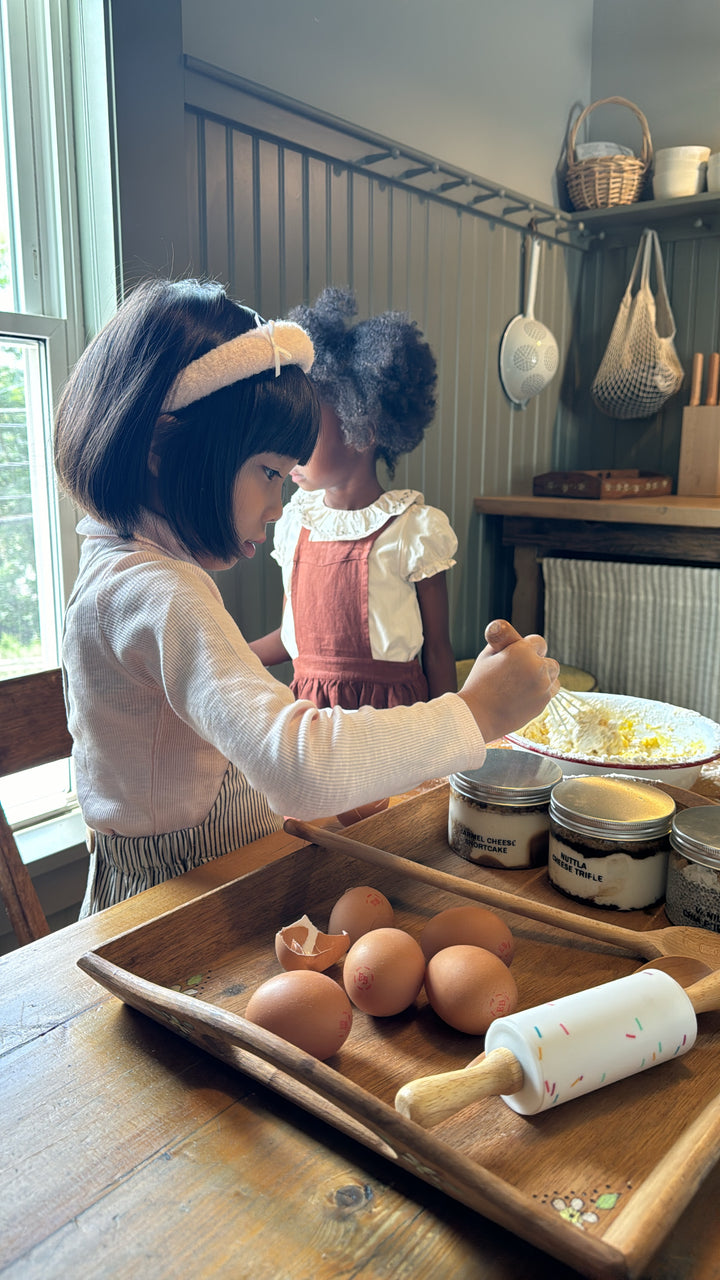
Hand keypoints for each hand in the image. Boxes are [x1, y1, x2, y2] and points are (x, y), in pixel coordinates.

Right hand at [457, 619, 559, 743]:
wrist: (478, 715)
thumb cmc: (480, 683)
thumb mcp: (487, 655)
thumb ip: (506, 642)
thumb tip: (517, 637)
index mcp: (522, 651)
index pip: (538, 642)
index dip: (528, 648)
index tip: (518, 655)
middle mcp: (537, 666)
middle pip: (548, 660)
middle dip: (537, 663)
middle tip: (519, 671)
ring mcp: (543, 686)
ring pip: (553, 675)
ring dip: (543, 676)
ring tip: (523, 683)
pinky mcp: (544, 702)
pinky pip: (551, 690)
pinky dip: (542, 691)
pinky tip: (524, 694)